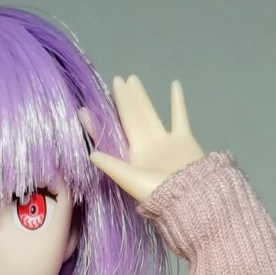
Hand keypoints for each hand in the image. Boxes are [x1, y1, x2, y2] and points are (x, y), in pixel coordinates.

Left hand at [88, 77, 204, 202]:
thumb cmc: (158, 190)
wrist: (189, 195)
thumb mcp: (130, 179)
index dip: (98, 123)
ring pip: (150, 113)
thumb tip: (90, 154)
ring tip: (133, 79)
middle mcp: (147, 147)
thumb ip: (112, 166)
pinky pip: (180, 116)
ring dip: (141, 97)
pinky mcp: (184, 139)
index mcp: (133, 156)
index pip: (113, 134)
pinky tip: (175, 84)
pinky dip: (178, 101)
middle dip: (124, 100)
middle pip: (132, 118)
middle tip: (117, 80)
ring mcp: (165, 142)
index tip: (86, 108)